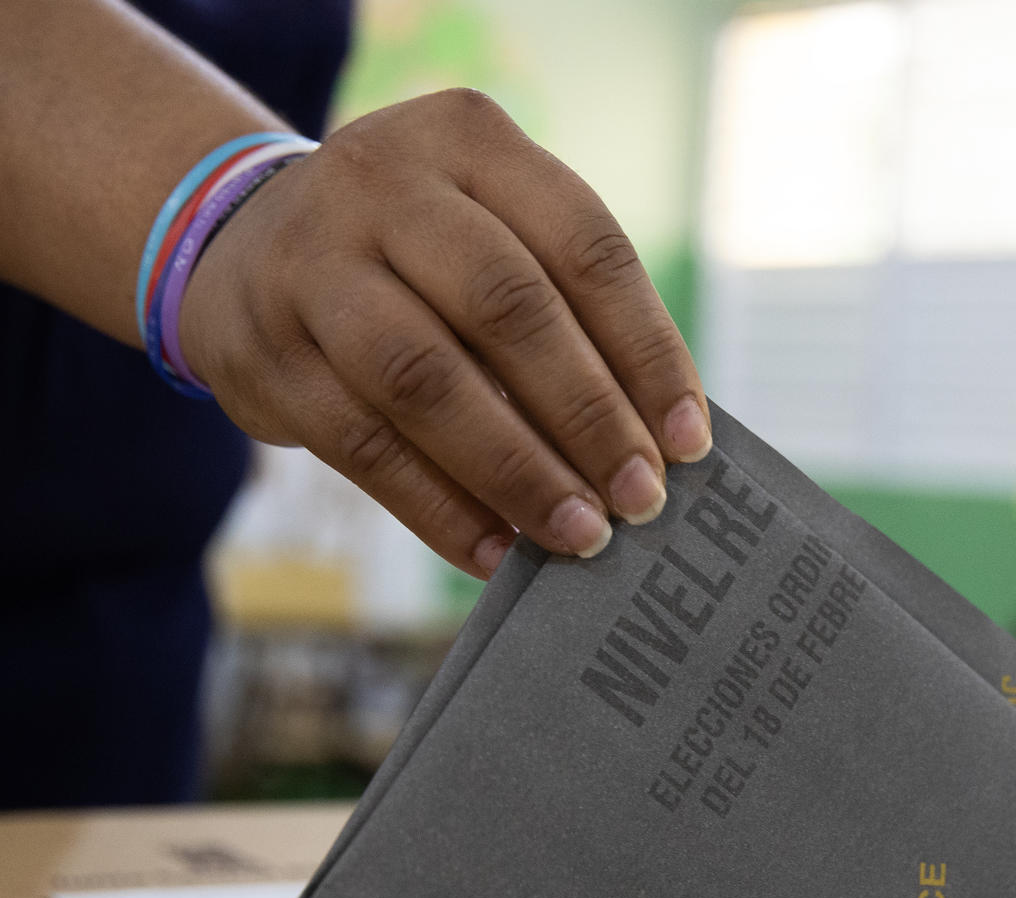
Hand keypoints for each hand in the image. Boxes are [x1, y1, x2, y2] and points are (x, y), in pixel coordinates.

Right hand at [178, 90, 709, 578]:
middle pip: (509, 308)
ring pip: (428, 380)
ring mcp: (310, 264)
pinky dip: (442, 509)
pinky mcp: (266, 354)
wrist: (236, 240)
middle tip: (641, 499)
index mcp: (470, 139)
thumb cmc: (416, 256)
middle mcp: (382, 182)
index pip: (585, 246)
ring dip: (518, 471)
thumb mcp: (489, 230)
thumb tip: (657, 442)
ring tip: (580, 535)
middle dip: (589, 417)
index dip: (647, 350)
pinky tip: (499, 553)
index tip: (690, 441)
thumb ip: (565, 310)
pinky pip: (366, 447)